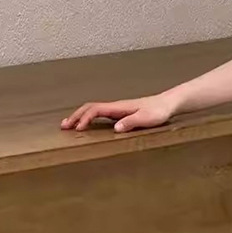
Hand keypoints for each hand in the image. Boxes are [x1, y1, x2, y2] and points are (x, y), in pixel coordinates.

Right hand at [60, 93, 175, 132]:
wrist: (168, 103)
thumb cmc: (159, 111)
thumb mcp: (147, 119)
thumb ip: (132, 122)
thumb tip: (115, 128)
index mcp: (120, 107)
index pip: (96, 110)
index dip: (85, 118)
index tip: (78, 129)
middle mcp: (116, 107)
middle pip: (90, 107)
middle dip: (76, 116)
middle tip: (63, 127)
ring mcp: (118, 109)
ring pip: (94, 109)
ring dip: (80, 116)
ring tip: (68, 125)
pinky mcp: (121, 113)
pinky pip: (100, 114)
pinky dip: (89, 118)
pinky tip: (87, 125)